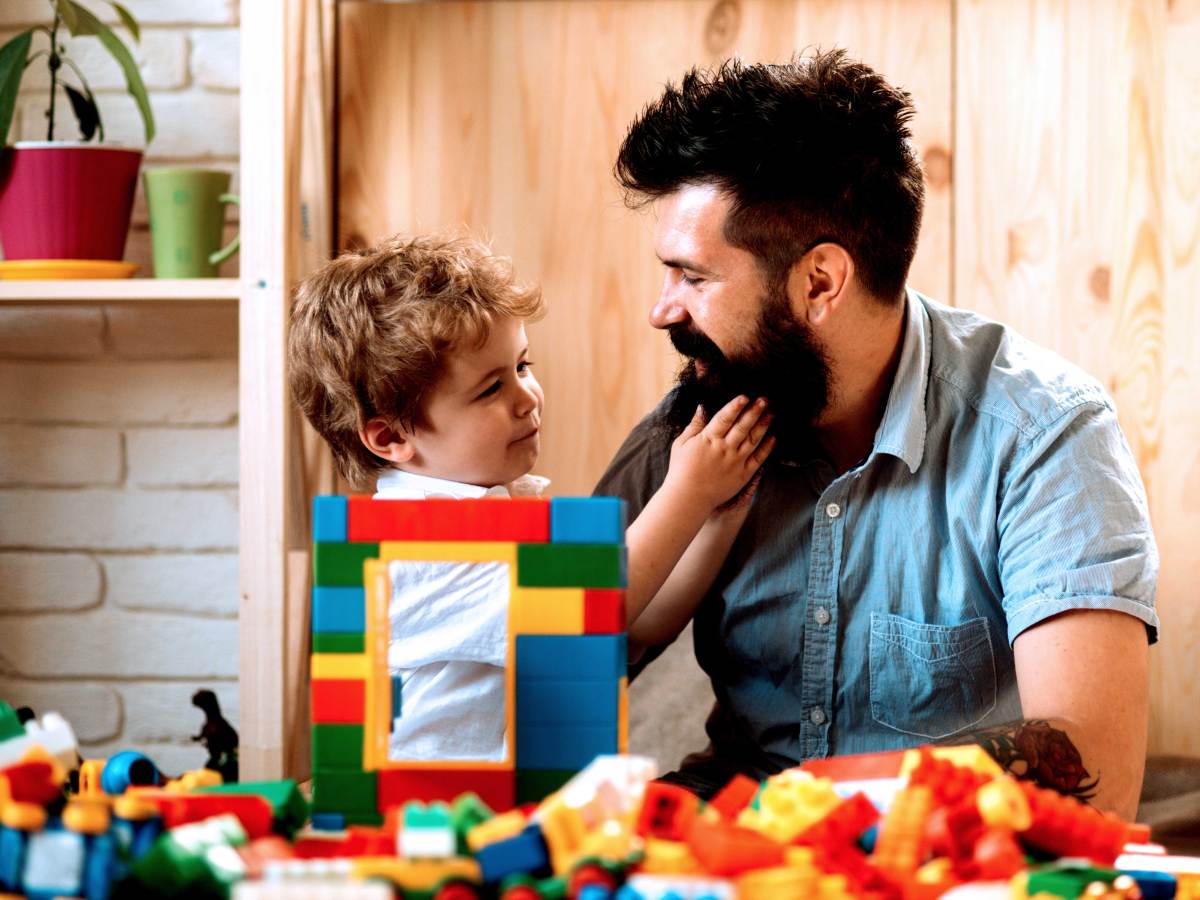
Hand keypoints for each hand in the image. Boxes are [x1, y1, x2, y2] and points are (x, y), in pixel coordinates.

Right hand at [664, 396, 774, 512]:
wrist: (689, 498)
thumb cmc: (681, 470)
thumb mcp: (681, 444)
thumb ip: (694, 425)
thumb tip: (702, 406)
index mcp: (708, 440)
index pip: (724, 419)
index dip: (735, 407)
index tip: (745, 397)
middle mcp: (724, 449)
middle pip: (742, 427)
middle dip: (754, 412)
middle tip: (764, 400)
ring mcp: (735, 462)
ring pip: (753, 440)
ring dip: (763, 426)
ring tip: (771, 414)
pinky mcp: (743, 475)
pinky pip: (758, 459)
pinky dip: (766, 448)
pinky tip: (773, 438)